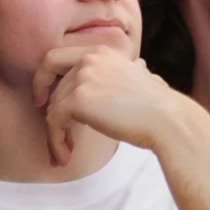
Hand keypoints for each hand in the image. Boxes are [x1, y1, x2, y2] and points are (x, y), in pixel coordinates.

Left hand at [32, 45, 188, 164]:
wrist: (167, 120)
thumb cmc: (157, 106)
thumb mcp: (140, 76)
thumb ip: (125, 72)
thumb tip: (137, 67)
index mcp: (100, 52)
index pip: (54, 58)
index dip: (42, 78)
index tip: (42, 99)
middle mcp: (89, 60)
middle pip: (54, 91)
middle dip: (53, 117)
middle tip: (59, 140)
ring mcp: (82, 78)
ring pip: (52, 109)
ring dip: (55, 136)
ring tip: (64, 155)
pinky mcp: (78, 100)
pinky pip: (54, 123)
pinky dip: (55, 142)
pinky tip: (65, 157)